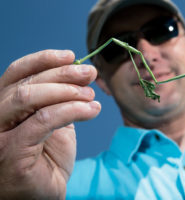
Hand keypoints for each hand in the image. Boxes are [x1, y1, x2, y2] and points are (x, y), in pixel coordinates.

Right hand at [0, 50, 100, 198]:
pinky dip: (72, 110)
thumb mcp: (55, 121)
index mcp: (5, 105)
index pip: (16, 72)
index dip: (43, 59)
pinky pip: (43, 119)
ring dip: (67, 90)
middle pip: (26, 82)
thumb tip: (82, 71)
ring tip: (91, 95)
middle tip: (89, 73)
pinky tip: (92, 109)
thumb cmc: (49, 157)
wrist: (45, 192)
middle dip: (63, 73)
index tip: (71, 55)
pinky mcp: (10, 150)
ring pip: (29, 96)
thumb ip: (61, 98)